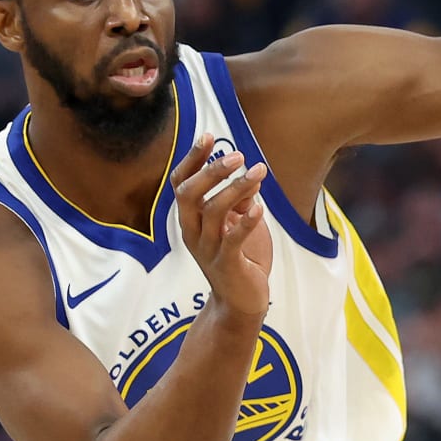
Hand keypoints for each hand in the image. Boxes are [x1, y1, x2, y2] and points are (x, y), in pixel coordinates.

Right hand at [171, 133, 271, 318]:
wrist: (242, 304)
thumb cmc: (241, 260)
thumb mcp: (240, 225)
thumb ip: (241, 202)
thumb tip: (250, 175)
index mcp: (191, 220)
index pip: (181, 184)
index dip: (192, 159)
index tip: (209, 136)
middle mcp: (193, 233)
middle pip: (189, 194)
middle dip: (212, 171)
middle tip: (237, 155)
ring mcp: (208, 250)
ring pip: (212, 212)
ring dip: (236, 189)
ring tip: (258, 172)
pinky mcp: (227, 266)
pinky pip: (232, 240)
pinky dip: (245, 222)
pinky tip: (259, 207)